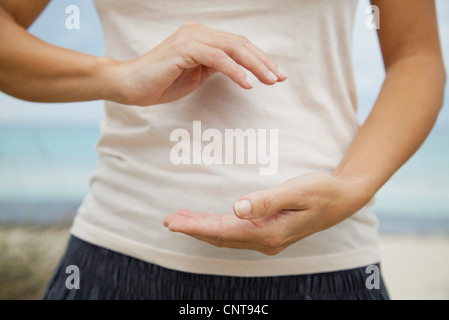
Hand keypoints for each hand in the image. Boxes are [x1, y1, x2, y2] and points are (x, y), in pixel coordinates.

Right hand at [110, 21, 286, 105]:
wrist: (130, 85)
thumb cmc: (161, 82)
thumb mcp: (196, 74)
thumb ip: (215, 68)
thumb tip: (238, 70)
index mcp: (202, 37)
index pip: (238, 45)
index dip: (259, 59)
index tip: (276, 74)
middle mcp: (198, 32)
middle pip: (240, 43)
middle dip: (264, 61)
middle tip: (280, 78)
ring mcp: (191, 38)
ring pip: (233, 48)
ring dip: (255, 66)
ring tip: (270, 81)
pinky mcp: (184, 49)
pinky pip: (217, 58)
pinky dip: (235, 71)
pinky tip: (248, 84)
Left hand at [163, 173, 371, 254]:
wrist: (341, 200)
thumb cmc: (321, 192)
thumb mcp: (296, 192)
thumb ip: (266, 201)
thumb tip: (237, 208)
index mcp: (270, 233)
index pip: (224, 232)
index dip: (196, 227)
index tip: (174, 223)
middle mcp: (265, 241)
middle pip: (220, 237)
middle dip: (193, 229)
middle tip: (168, 221)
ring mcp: (266, 239)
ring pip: (226, 236)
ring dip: (202, 228)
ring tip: (179, 220)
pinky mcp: (267, 232)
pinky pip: (235, 232)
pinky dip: (216, 226)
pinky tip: (205, 219)